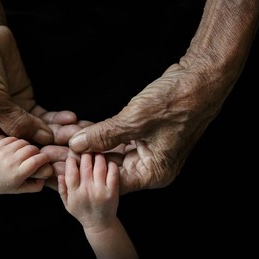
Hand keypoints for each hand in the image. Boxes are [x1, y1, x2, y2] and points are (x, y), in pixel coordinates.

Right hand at [0, 2, 81, 154]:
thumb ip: (13, 122)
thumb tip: (42, 139)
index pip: (5, 155)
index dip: (27, 163)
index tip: (52, 167)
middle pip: (25, 145)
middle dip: (50, 149)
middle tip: (73, 154)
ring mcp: (11, 116)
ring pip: (38, 131)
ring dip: (59, 133)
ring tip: (80, 135)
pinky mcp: (24, 103)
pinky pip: (44, 115)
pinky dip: (58, 118)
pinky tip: (72, 119)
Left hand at [0, 137, 51, 196]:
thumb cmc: (7, 186)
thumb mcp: (23, 189)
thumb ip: (38, 184)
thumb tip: (48, 173)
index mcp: (17, 174)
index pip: (36, 161)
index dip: (44, 158)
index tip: (45, 159)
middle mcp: (9, 162)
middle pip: (31, 149)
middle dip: (36, 152)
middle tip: (35, 156)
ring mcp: (2, 153)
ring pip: (23, 142)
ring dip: (27, 147)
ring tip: (25, 153)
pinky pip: (13, 139)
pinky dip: (17, 143)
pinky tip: (16, 150)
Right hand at [58, 153, 118, 229]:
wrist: (100, 224)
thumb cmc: (82, 212)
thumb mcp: (67, 203)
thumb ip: (62, 188)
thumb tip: (59, 173)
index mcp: (75, 193)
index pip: (71, 172)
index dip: (71, 161)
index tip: (72, 156)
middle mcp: (87, 191)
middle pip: (86, 165)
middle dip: (85, 153)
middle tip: (86, 148)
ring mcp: (101, 190)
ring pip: (99, 166)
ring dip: (98, 155)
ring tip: (97, 152)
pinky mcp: (113, 191)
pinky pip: (113, 172)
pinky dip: (111, 164)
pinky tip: (108, 161)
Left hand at [69, 63, 232, 193]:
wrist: (201, 77)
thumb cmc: (176, 101)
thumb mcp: (135, 120)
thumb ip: (103, 136)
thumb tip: (76, 145)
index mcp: (153, 173)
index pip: (111, 180)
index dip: (85, 172)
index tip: (61, 164)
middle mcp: (151, 166)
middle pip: (110, 168)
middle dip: (83, 157)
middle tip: (57, 150)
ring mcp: (149, 151)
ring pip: (112, 153)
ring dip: (90, 145)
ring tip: (64, 139)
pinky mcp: (146, 136)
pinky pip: (118, 140)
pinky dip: (102, 135)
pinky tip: (81, 129)